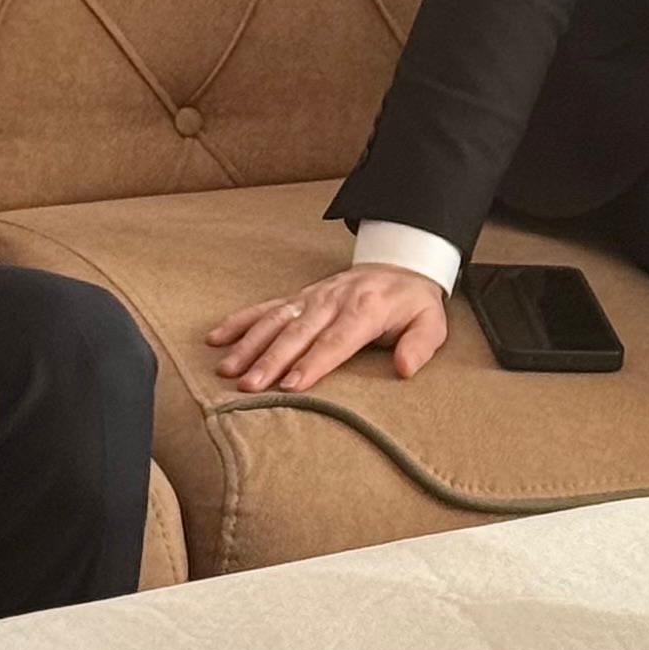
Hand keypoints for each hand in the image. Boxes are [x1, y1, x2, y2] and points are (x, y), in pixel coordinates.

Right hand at [206, 265, 447, 391]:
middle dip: (271, 360)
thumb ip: (420, 345)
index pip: (336, 340)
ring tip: (228, 368)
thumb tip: (405, 368)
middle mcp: (334, 300)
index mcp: (365, 309)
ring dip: (250, 344)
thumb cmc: (413, 303)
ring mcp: (313, 296)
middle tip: (249, 386)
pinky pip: (267, 307)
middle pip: (298, 333)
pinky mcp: (301, 296)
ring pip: (276, 320)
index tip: (291, 386)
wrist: (401, 263)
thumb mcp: (431, 322)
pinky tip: (217, 336)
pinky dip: (241, 320)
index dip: (312, 363)